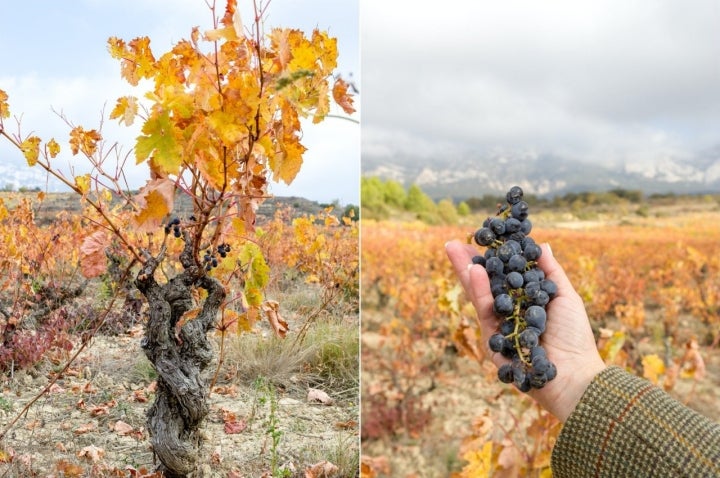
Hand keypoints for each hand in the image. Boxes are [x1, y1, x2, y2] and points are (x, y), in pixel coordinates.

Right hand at [445, 240, 605, 421]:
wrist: (576, 374)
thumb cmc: (575, 337)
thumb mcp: (565, 296)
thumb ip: (550, 271)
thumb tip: (541, 243)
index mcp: (523, 304)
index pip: (501, 278)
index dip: (491, 259)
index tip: (483, 239)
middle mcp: (507, 316)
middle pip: (483, 286)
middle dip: (467, 265)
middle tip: (453, 244)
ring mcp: (498, 330)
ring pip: (479, 298)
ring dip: (468, 274)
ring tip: (459, 253)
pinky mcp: (492, 344)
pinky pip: (485, 314)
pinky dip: (479, 292)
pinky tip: (476, 273)